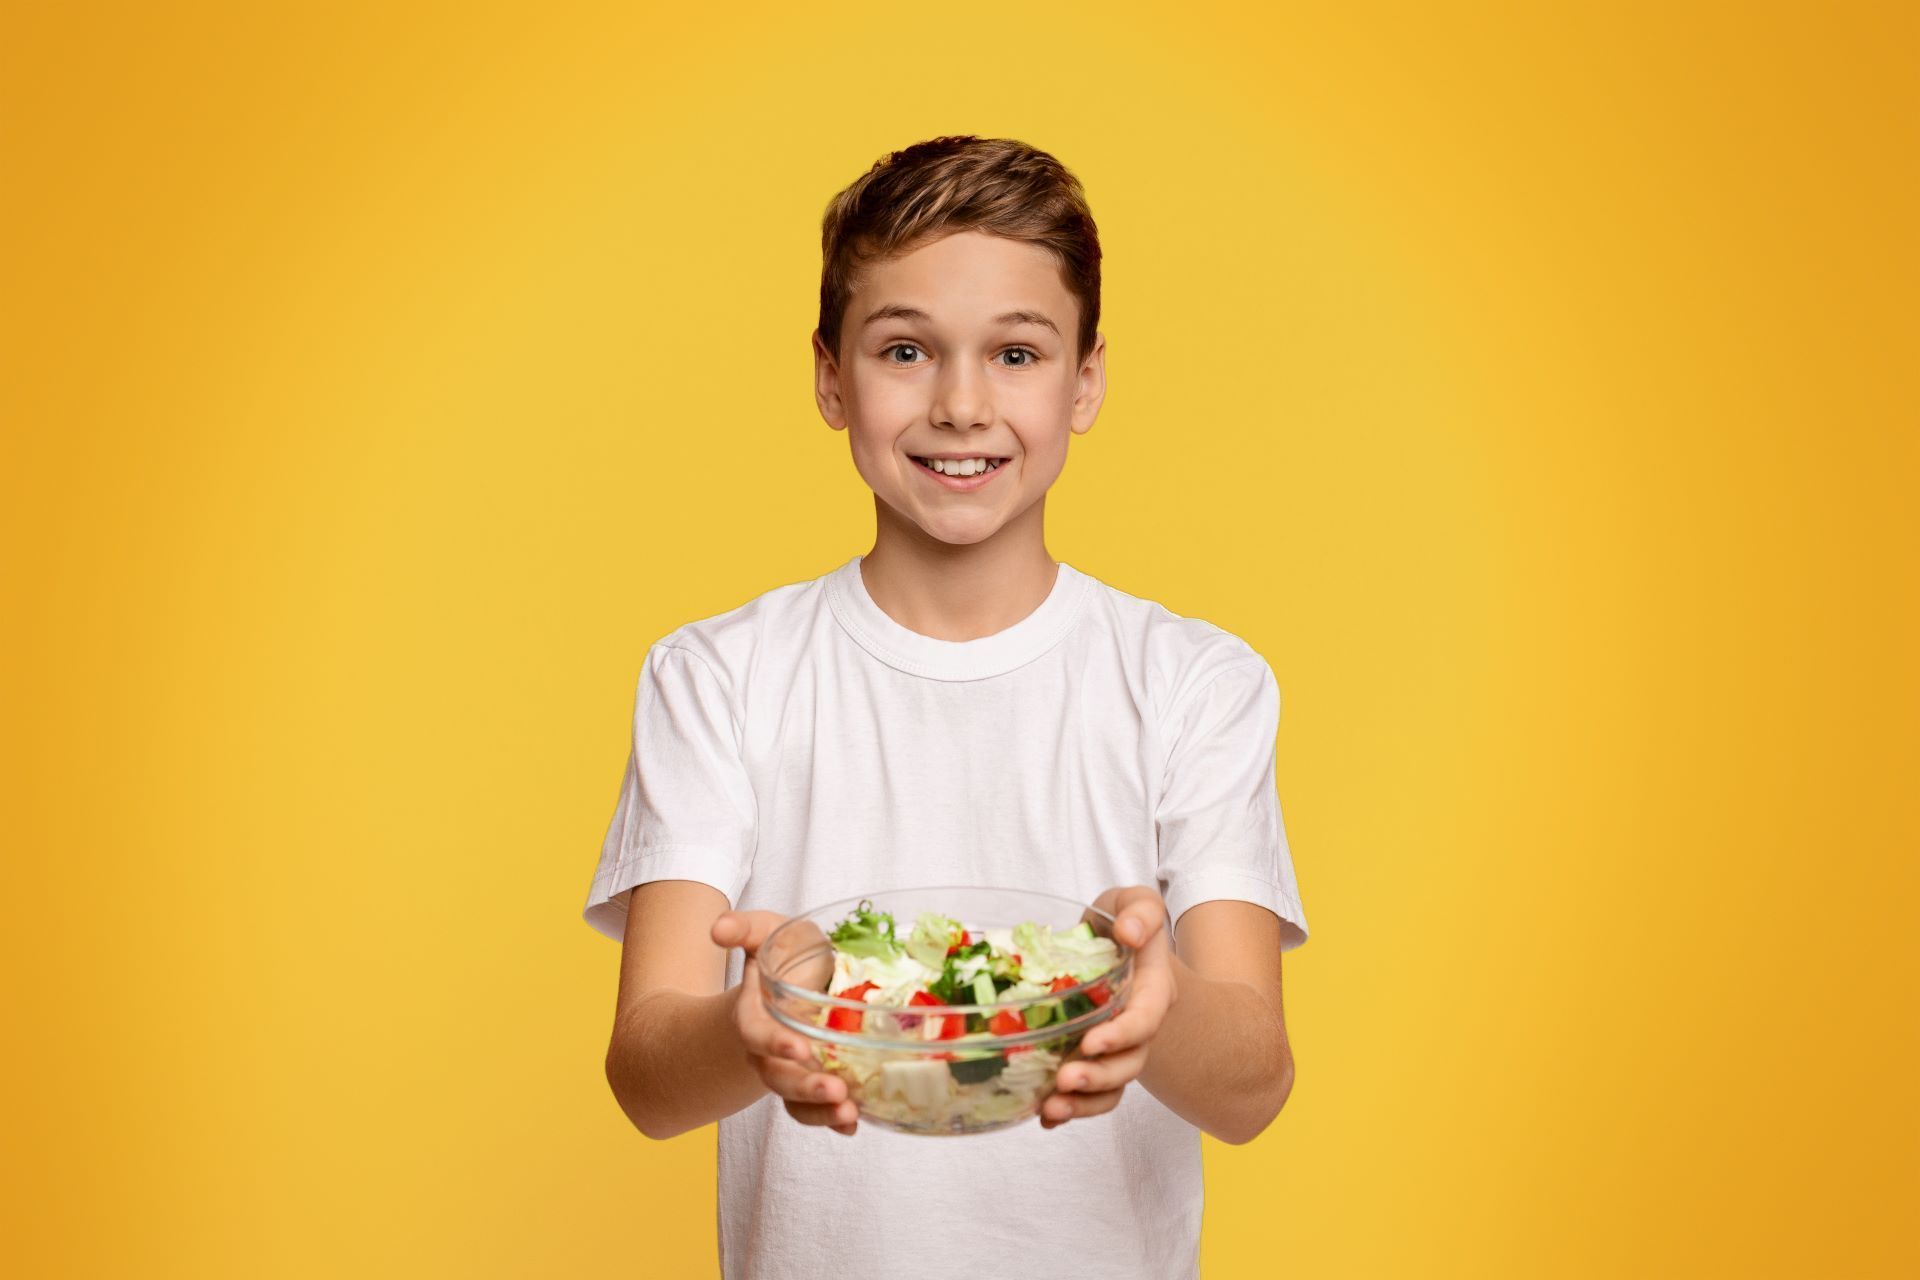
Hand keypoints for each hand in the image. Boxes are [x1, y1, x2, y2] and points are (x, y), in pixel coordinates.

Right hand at [711, 910, 859, 1135]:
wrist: (797, 979)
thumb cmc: (786, 954)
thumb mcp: (770, 932)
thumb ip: (744, 928)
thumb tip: (717, 929)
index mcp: (754, 1014)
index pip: (756, 1034)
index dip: (774, 1043)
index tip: (800, 1048)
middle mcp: (768, 1050)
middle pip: (778, 1077)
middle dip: (805, 1087)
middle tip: (836, 1090)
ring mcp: (789, 1070)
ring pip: (795, 1101)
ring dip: (819, 1111)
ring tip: (848, 1112)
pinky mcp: (811, 1082)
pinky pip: (815, 1110)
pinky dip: (832, 1121)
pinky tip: (852, 1123)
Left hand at [1042, 885, 1176, 1129]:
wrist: (1120, 944)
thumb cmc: (1125, 923)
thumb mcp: (1135, 903)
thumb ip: (1140, 912)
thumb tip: (1129, 934)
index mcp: (1151, 989)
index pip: (1145, 1019)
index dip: (1121, 1035)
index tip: (1091, 1042)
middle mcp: (1137, 1026)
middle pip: (1128, 1063)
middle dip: (1098, 1077)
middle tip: (1064, 1079)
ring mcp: (1117, 1048)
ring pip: (1111, 1087)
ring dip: (1083, 1102)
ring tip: (1050, 1109)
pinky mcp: (1095, 1059)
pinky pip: (1092, 1094)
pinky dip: (1071, 1108)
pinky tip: (1044, 1116)